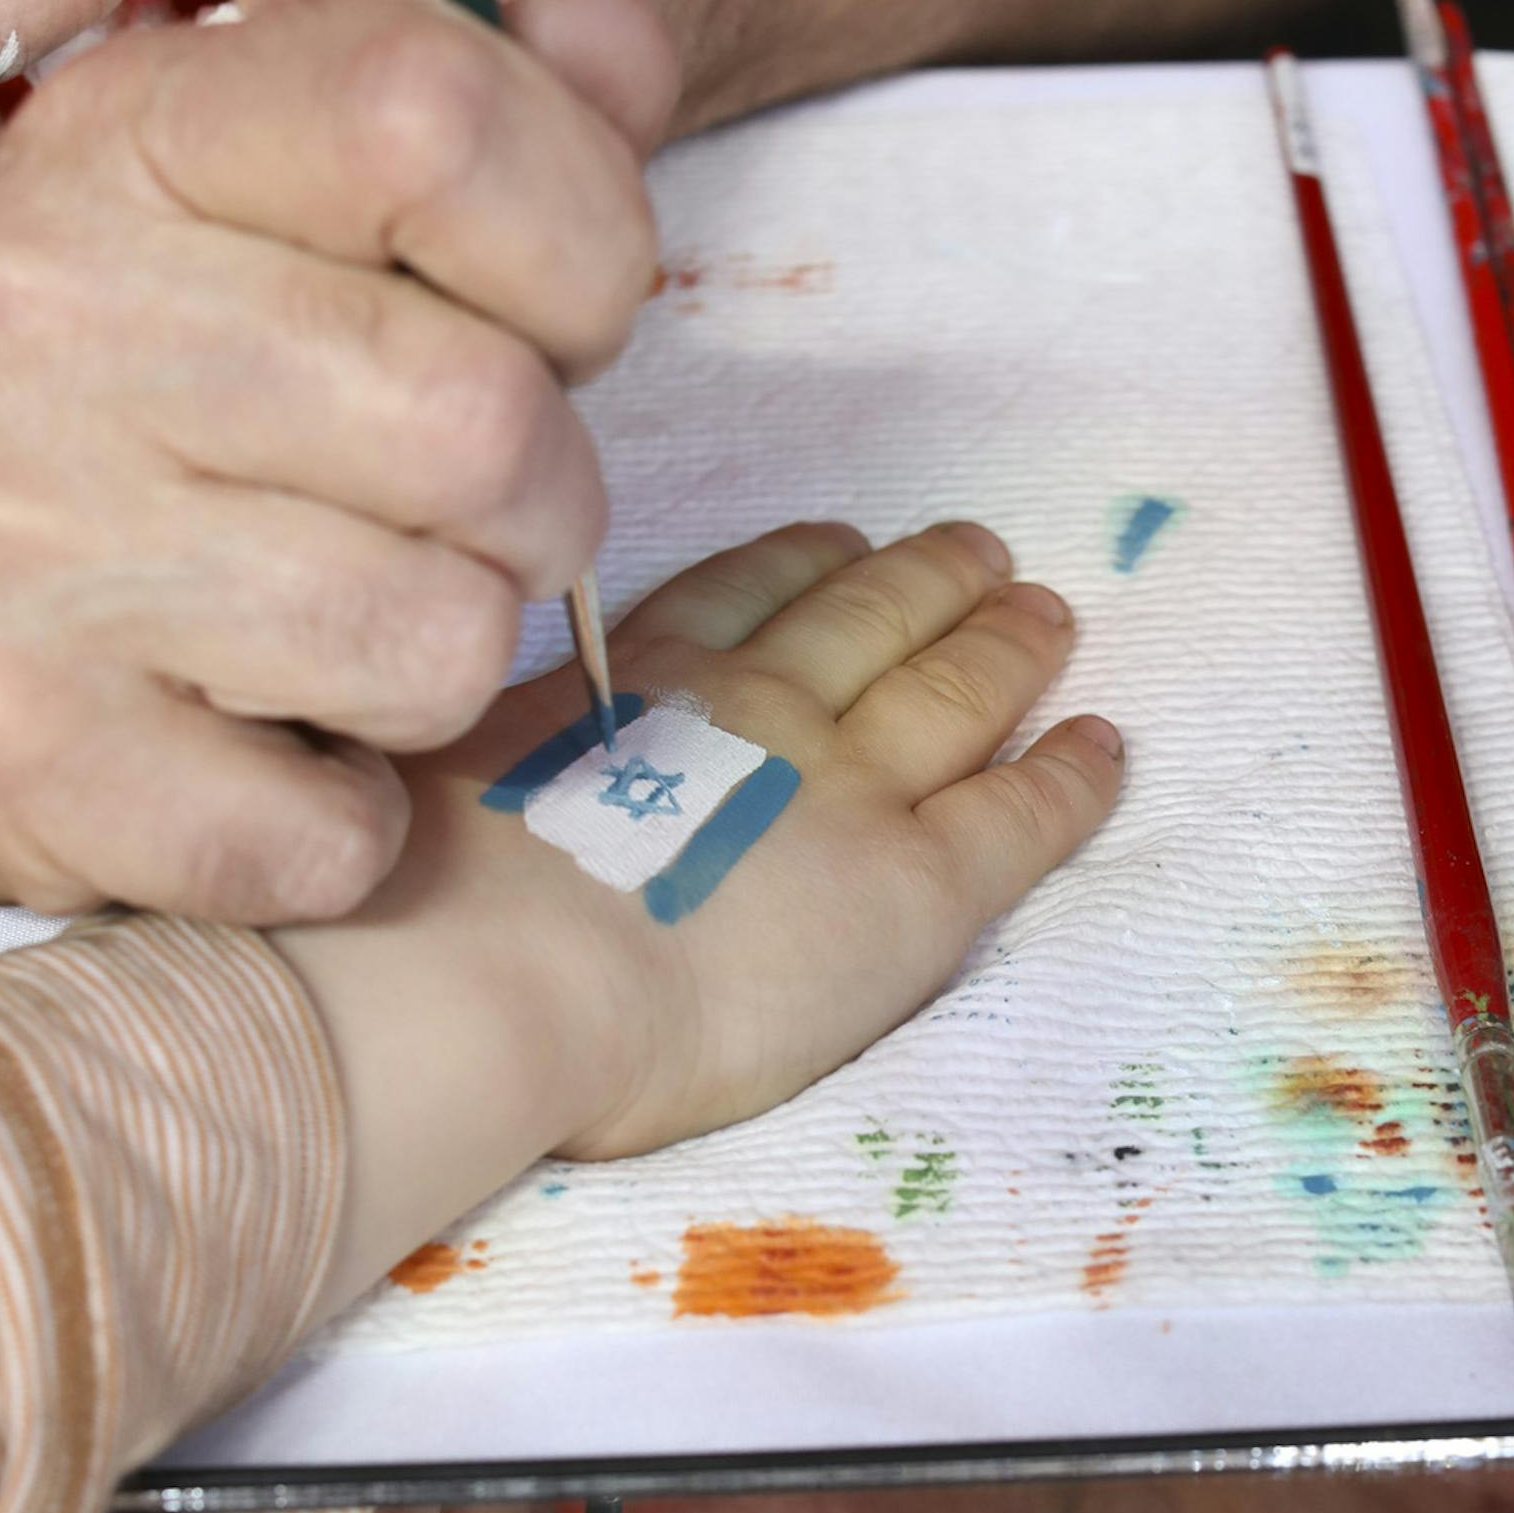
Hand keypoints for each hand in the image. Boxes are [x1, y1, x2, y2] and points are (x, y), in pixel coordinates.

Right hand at [0, 0, 667, 920]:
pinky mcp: (32, 748)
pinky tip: (265, 750)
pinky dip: (338, 824)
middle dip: (536, 500)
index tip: (550, 312)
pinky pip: (328, 833)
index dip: (577, 237)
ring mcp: (33, 543)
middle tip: (452, 513)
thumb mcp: (233, 185)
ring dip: (438, 661)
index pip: (434, 111)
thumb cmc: (91, 377)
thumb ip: (459, 101)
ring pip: (442, 640)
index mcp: (126, 137)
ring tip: (340, 624)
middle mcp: (60, 316)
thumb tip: (619, 39)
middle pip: (489, 424)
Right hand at [276, 514, 1124, 1314]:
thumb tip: (457, 785)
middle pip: (858, 620)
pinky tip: (1103, 744)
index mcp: (626, 687)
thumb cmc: (410, 904)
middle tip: (974, 547)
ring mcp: (844, 784)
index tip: (830, 542)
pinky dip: (1069, 773)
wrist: (490, 970)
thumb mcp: (424, 785)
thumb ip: (474, 765)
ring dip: (1000, 641)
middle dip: (919, 581)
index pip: (731, 600)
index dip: (793, 565)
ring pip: (949, 686)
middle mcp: (749, 709)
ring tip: (1043, 608)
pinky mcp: (917, 882)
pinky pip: (1021, 811)